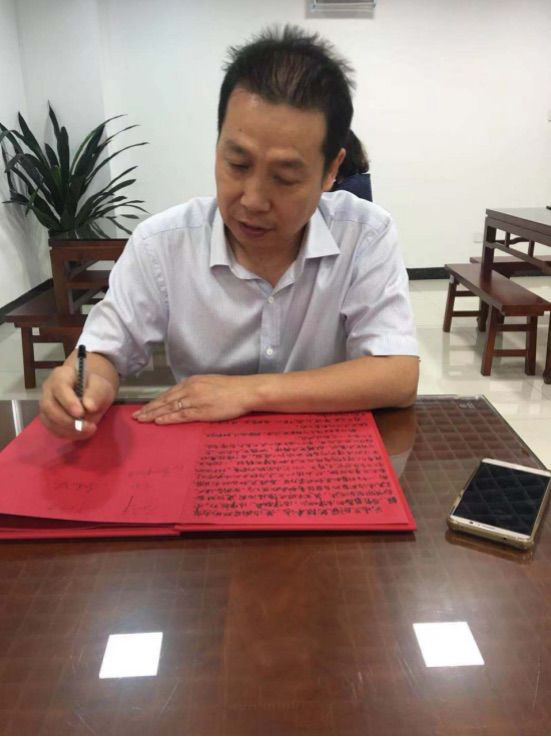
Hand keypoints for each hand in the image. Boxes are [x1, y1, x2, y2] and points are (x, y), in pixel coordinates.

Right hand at [40, 364, 116, 439]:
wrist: (90, 392)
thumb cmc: (94, 386)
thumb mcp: (101, 386)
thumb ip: (96, 393)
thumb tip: (89, 407)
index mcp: (61, 375)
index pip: (59, 387)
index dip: (68, 402)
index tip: (81, 413)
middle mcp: (48, 389)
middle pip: (49, 406)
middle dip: (67, 420)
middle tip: (87, 426)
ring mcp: (45, 404)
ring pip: (49, 420)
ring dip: (68, 430)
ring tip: (88, 430)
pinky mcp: (48, 418)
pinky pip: (53, 429)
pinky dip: (68, 434)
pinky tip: (83, 433)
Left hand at [132, 374, 259, 423]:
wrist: (245, 391)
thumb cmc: (231, 388)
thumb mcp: (209, 383)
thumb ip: (196, 389)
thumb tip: (186, 396)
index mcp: (191, 382)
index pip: (168, 392)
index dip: (155, 400)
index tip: (145, 407)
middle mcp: (190, 389)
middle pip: (165, 400)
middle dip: (149, 408)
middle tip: (136, 415)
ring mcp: (195, 400)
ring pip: (169, 408)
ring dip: (154, 414)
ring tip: (142, 420)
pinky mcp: (201, 411)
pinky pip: (181, 415)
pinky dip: (168, 418)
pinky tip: (158, 421)